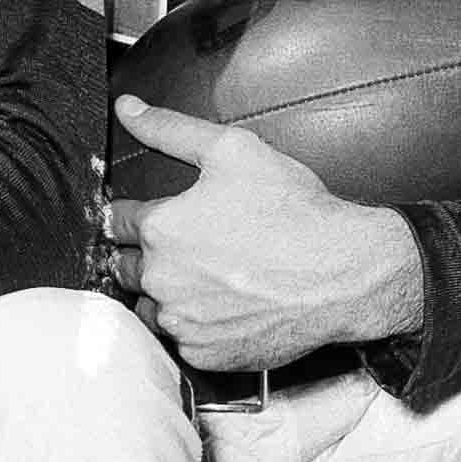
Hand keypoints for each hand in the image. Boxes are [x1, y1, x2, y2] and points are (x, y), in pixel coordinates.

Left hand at [103, 97, 422, 369]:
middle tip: (192, 245)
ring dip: (165, 293)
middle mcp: (162, 279)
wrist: (342, 274)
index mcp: (161, 228)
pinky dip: (195, 325)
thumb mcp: (232, 150)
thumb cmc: (294, 212)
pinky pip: (181, 340)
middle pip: (127, 266)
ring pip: (149, 306)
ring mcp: (183, 322)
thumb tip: (126, 108)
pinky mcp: (204, 353)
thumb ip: (170, 128)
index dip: (140, 214)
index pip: (118, 221)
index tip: (162, 217)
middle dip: (148, 254)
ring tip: (208, 277)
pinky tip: (225, 305)